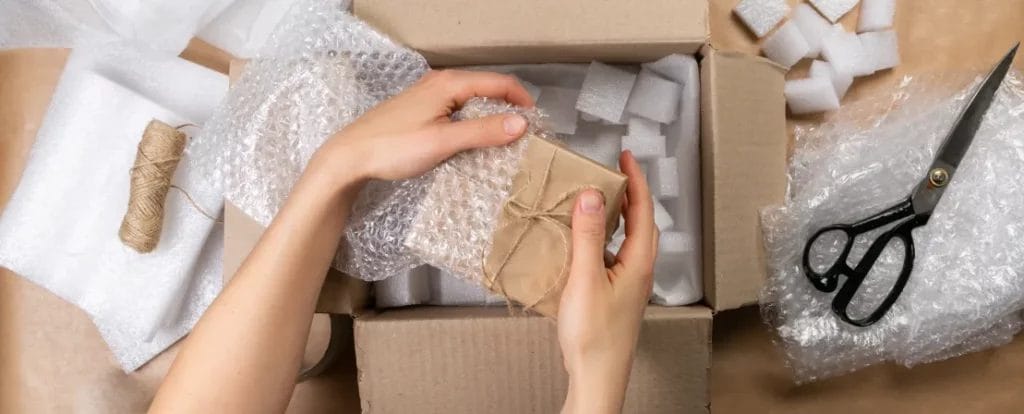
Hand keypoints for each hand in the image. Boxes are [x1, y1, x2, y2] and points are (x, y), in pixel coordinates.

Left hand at [306, 69, 534, 191]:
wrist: (350, 156)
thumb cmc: (394, 147)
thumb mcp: (443, 141)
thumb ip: (483, 132)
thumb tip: (521, 124)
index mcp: (449, 84)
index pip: (499, 83)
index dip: (523, 101)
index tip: (538, 124)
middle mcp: (440, 82)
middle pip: (486, 89)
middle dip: (509, 109)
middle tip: (525, 136)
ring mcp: (428, 95)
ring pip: (471, 101)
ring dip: (490, 118)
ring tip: (504, 142)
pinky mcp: (420, 110)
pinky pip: (456, 110)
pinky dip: (472, 123)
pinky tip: (473, 142)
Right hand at [558, 150, 656, 413]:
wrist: (596, 375)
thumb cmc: (593, 336)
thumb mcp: (585, 280)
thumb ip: (588, 237)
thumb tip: (590, 195)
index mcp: (639, 262)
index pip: (643, 211)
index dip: (636, 180)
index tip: (625, 156)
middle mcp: (639, 270)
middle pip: (640, 223)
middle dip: (629, 194)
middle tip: (613, 171)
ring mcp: (629, 284)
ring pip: (628, 239)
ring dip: (616, 215)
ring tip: (597, 199)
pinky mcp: (616, 295)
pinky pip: (614, 255)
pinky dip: (603, 238)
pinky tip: (584, 242)